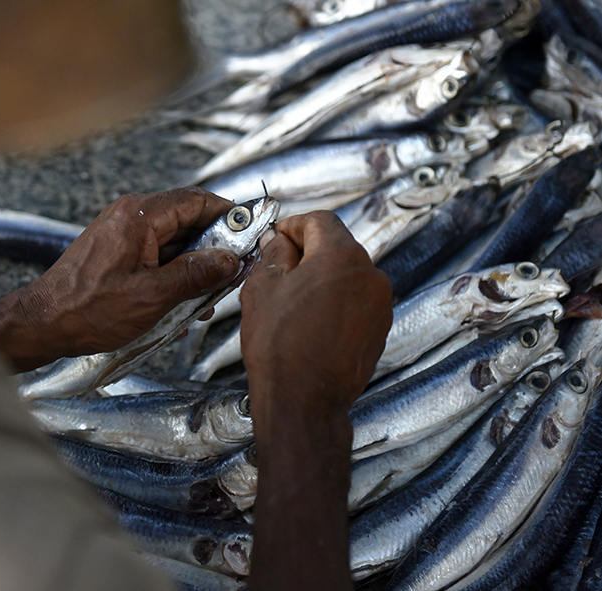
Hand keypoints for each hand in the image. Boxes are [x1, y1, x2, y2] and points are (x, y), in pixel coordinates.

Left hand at [0, 187, 240, 370]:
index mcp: (139, 216)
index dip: (229, 215)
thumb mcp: (153, 296)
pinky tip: (181, 302)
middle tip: (232, 274)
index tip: (251, 233)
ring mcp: (120, 232)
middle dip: (213, 246)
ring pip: (172, 239)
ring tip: (205, 298)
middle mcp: (129, 215)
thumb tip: (229, 260)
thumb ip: (195, 275)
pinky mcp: (115, 250)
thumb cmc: (89, 310)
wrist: (42, 323)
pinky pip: (154, 253)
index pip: (197, 200)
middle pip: (186, 219)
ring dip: (192, 265)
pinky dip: (171, 272)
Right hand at [240, 212, 391, 590]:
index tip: (277, 238)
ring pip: (347, 274)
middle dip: (308, 252)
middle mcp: (369, 273)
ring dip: (322, 278)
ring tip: (292, 300)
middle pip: (336, 246)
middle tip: (278, 269)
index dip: (293, 225)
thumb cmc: (279, 346)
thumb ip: (273, 256)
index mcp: (340, 255)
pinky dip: (336, 301)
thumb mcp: (261, 290)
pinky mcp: (380, 327)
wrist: (305, 402)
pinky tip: (311, 321)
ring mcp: (379, 302)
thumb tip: (281, 243)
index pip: (318, 221)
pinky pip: (356, 300)